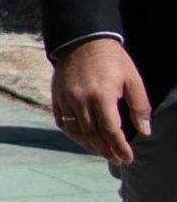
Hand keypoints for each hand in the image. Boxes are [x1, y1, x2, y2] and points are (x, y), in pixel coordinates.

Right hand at [52, 37, 153, 165]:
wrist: (83, 42)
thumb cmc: (113, 61)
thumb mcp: (133, 79)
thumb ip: (140, 106)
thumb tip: (145, 131)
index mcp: (102, 95)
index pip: (110, 130)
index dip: (119, 147)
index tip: (128, 157)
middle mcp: (81, 99)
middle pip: (92, 135)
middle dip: (106, 150)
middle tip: (117, 159)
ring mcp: (66, 99)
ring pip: (76, 132)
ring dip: (89, 146)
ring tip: (102, 152)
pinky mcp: (57, 98)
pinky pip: (63, 123)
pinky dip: (73, 135)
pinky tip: (84, 139)